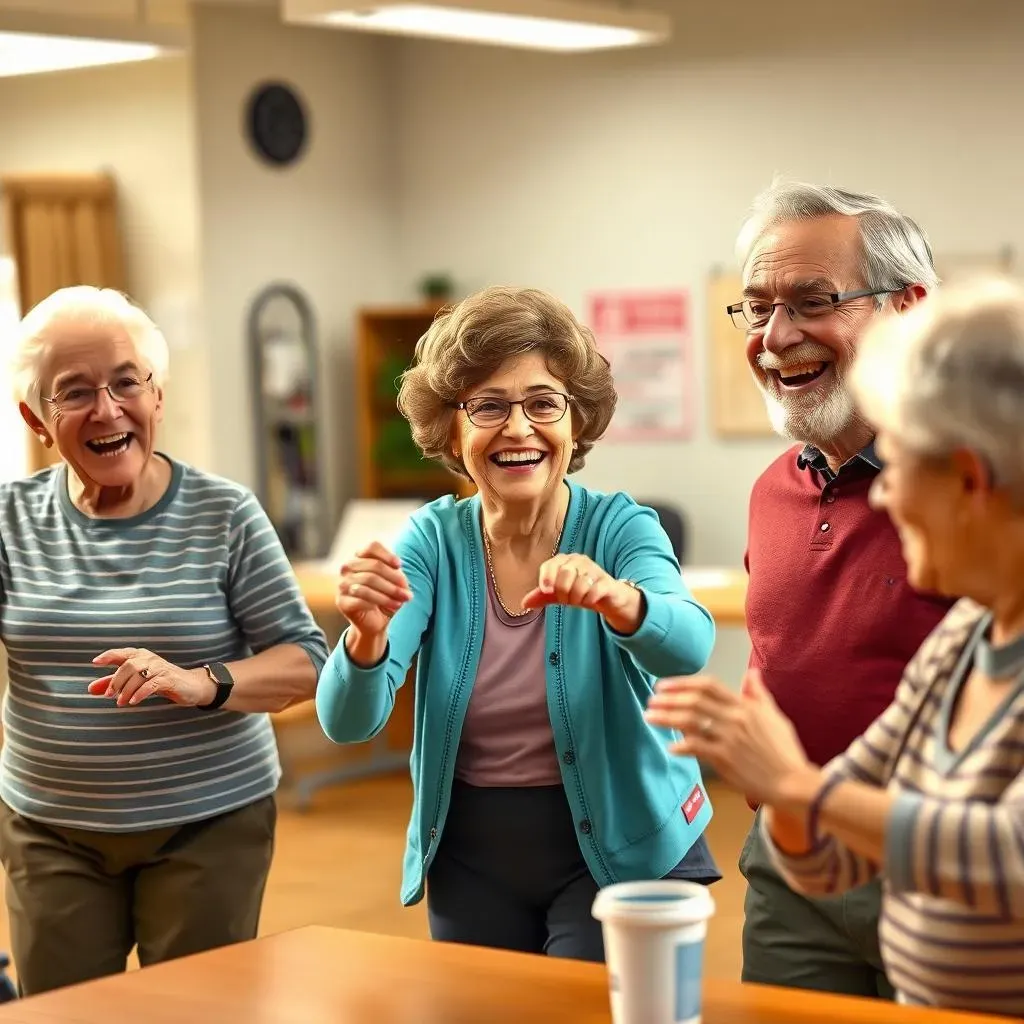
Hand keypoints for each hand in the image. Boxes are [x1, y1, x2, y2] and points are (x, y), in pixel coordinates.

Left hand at [89, 648, 213, 707]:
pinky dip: (140, 693)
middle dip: (116, 680)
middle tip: (108, 695)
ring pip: (139, 674)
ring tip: (120, 702)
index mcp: (141, 656)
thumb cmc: (160, 681)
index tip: (95, 662)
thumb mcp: (135, 682)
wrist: (190, 686)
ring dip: (126, 689)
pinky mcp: (169, 679)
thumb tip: (90, 689)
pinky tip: (133, 701)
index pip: (122, 653)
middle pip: (128, 665)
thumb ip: (113, 683)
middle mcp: (150, 658)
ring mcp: (160, 668)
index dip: (108, 656)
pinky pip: (152, 684)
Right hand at [336, 541, 412, 638]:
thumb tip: (400, 576)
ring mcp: (342, 584)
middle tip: (407, 592)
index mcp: (360, 557)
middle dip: (394, 578)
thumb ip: (396, 574)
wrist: (375, 621)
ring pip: (368, 580)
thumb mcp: (394, 582)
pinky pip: (361, 597)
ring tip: (402, 600)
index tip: (400, 566)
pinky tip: (394, 605)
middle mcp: (348, 567)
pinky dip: (381, 600)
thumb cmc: (385, 596)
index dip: (387, 554)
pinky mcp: (341, 601)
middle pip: (374, 565)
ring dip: (390, 591)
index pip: (372, 547)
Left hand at [521, 553, 642, 633]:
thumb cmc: (579, 591)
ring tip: (580, 599)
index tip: (546, 591)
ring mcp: (595, 569)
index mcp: (565, 560)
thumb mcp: (558, 594)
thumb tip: (524, 603)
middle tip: (567, 599)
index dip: (546, 578)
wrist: (606, 598)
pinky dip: (589, 599)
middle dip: (563, 592)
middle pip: (564, 574)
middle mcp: (580, 560)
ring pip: (579, 584)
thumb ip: (542, 596)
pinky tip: (591, 600)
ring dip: (577, 598)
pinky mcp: (607, 582)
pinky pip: (594, 591)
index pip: (551, 565)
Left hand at [644, 670, 814, 806]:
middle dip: (668, 699)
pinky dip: (681, 745)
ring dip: (666, 718)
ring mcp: (729, 738)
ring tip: (650, 717)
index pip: (708, 685)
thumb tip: (752, 673)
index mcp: (745, 706)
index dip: (683, 683)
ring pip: (690, 721)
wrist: (793, 783)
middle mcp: (735, 718)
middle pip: (694, 700)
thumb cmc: (785, 751)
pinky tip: (671, 747)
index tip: (664, 686)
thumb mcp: (775, 717)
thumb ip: (759, 694)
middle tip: (651, 701)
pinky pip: (697, 747)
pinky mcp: (726, 759)